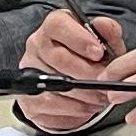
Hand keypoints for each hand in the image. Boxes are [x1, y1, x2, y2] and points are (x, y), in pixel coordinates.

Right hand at [15, 5, 126, 132]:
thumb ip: (108, 32)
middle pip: (58, 57)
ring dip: (82, 95)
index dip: (79, 39)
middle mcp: (36, 46)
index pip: (58, 25)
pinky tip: (85, 107)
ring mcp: (28, 72)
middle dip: (87, 73)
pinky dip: (72, 110)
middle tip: (105, 82)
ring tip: (99, 97)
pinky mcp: (27, 98)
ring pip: (54, 85)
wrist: (75, 83)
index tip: (98, 53)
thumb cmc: (89, 59)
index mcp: (54, 26)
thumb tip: (103, 25)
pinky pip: (48, 106)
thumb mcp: (104, 43)